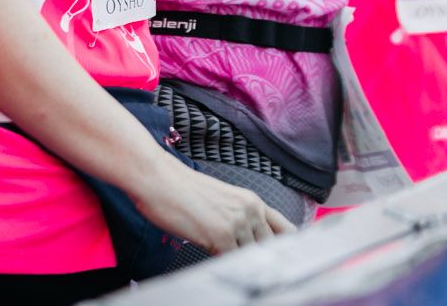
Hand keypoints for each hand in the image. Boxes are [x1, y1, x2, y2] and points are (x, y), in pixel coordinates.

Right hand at [131, 157, 290, 252]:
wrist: (159, 179)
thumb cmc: (181, 188)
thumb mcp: (221, 198)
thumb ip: (238, 217)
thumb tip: (245, 241)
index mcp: (252, 200)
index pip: (285, 229)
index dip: (288, 246)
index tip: (285, 259)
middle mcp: (250, 210)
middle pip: (270, 247)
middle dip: (262, 258)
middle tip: (252, 266)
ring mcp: (237, 224)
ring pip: (251, 256)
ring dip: (240, 261)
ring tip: (225, 259)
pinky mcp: (221, 237)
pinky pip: (231, 261)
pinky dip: (224, 265)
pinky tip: (213, 259)